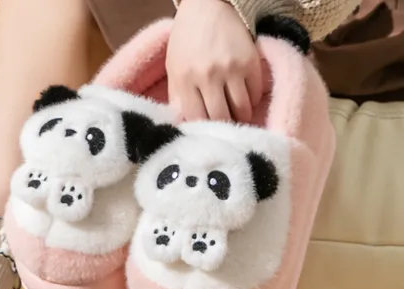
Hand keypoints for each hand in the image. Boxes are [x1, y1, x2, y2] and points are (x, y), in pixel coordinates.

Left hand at [166, 0, 262, 122]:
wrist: (209, 5)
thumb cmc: (186, 39)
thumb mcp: (173, 68)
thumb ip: (177, 96)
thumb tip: (183, 124)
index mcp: (186, 80)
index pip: (196, 119)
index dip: (203, 131)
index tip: (206, 136)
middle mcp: (209, 76)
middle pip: (221, 118)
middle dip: (223, 129)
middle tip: (223, 131)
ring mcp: (232, 69)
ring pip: (241, 110)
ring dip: (239, 118)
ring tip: (235, 118)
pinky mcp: (250, 62)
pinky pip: (254, 94)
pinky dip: (251, 101)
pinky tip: (244, 99)